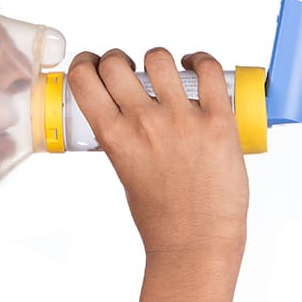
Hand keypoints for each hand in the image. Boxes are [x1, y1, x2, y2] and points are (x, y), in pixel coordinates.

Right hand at [67, 47, 248, 255]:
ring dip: (157, 60)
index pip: (84, 78)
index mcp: (115, 138)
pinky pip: (209, 70)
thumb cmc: (162, 217)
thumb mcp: (124, 171)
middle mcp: (144, 123)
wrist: (196, 243)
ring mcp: (182, 120)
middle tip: (129, 70)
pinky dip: (201, 61)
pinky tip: (197, 66)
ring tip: (165, 72)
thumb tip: (125, 109)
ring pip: (158, 58)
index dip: (86, 63)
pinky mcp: (218, 121)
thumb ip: (121, 138)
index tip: (94, 64)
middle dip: (118, 60)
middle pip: (116, 62)